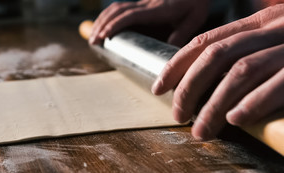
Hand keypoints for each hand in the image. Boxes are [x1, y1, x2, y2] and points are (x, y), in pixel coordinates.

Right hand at [89, 0, 209, 46]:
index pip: (131, 15)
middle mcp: (146, 5)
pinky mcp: (142, 5)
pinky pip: (121, 7)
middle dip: (103, 25)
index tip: (104, 36)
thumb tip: (168, 51)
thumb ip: (181, 34)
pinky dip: (108, 16)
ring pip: (117, 8)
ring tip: (93, 35)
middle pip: (118, 11)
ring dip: (102, 20)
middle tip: (93, 41)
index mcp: (157, 10)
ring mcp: (143, 3)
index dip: (116, 25)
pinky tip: (103, 24)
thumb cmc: (196, 2)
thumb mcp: (194, 18)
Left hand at [152, 4, 283, 139]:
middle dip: (189, 89)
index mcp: (259, 21)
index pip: (204, 41)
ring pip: (240, 72)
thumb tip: (207, 81)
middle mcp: (274, 28)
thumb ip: (246, 52)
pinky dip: (254, 102)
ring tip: (200, 132)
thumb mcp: (275, 39)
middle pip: (215, 57)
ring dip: (213, 105)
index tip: (159, 88)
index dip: (176, 65)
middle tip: (177, 116)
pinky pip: (279, 83)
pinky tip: (236, 119)